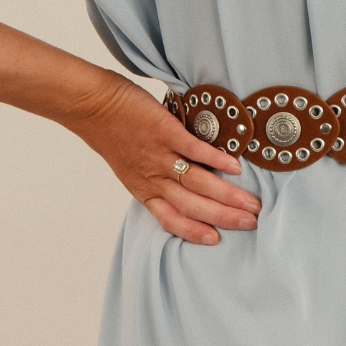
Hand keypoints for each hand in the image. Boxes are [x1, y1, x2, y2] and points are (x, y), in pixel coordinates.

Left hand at [64, 71, 261, 244]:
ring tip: (251, 203)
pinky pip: (193, 150)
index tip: (217, 239)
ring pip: (198, 183)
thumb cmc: (114, 135)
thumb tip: (187, 185)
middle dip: (224, 217)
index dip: (194, 232)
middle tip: (250, 223)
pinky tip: (235, 168)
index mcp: (144, 190)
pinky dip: (216, 160)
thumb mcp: (132, 167)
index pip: (171, 219)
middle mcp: (153, 178)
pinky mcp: (164, 132)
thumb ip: (157, 179)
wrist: (94, 106)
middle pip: (192, 205)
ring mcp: (159, 156)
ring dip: (227, 196)